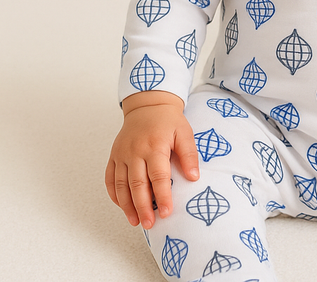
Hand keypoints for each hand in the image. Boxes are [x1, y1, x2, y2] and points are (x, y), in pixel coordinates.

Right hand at [105, 91, 198, 228]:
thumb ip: (189, 154)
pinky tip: (122, 206)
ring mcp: (121, 154)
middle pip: (137, 185)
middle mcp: (135, 151)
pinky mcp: (114, 156)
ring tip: (136, 221)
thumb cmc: (168, 121)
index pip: (158, 176)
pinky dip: (114, 195)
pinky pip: (109, 179)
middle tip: (150, 224)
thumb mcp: (184, 132)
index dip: (163, 196)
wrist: (148, 105)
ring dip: (127, 206)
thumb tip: (194, 177)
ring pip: (121, 185)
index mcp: (154, 146)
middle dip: (143, 207)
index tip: (168, 212)